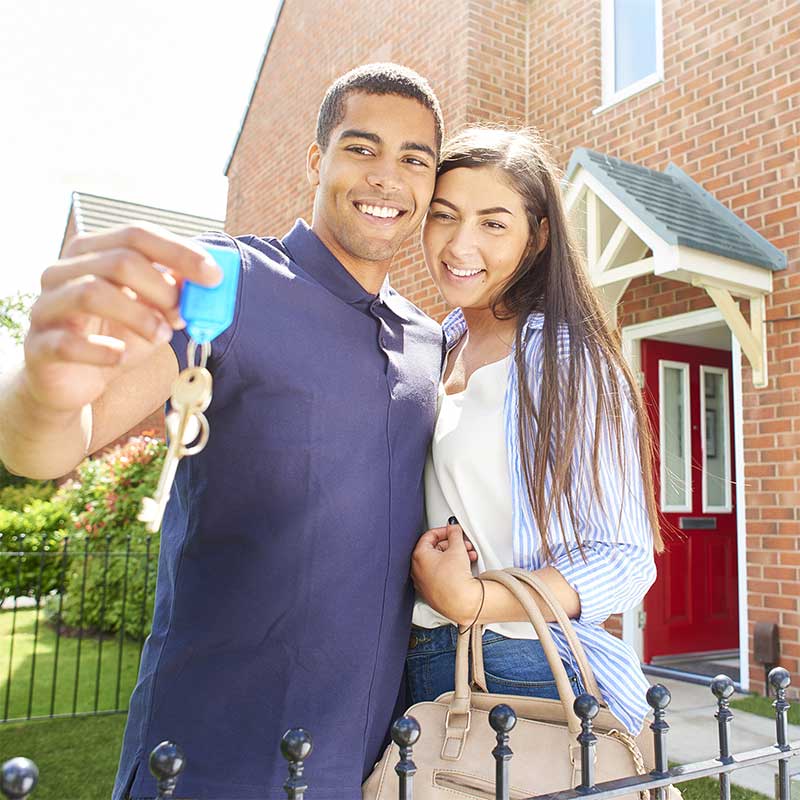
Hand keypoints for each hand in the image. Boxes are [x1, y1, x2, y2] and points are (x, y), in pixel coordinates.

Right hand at [23, 224, 221, 412]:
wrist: (71, 382)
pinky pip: (68, 342)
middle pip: (119, 261)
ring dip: (140, 316)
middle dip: (163, 288)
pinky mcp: (38, 345)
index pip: (137, 235)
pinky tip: (121, 356)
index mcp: (92, 252)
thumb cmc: (114, 338)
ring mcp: (47, 306)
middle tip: (184, 314)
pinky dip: (102, 350)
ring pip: (93, 293)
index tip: (214, 276)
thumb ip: (173, 295)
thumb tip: (206, 281)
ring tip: (162, 336)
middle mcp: (63, 271)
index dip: (179, 253)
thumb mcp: (151, 314)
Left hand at [411, 519, 482, 625]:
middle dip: (451, 545)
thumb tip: (453, 529)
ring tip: (467, 556)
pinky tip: (462, 568)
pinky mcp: (431, 592)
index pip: (429, 536)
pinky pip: (439, 575)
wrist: (461, 603)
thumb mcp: (457, 548)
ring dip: (453, 556)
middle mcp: (416, 569)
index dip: (443, 531)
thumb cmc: (455, 580)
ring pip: (438, 563)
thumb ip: (454, 534)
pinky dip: (449, 569)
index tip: (452, 531)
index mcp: (418, 556)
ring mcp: (423, 582)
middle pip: (434, 549)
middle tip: (462, 543)